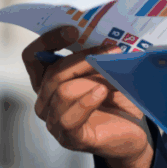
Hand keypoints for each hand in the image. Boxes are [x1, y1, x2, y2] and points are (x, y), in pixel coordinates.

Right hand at [23, 26, 154, 167]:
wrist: (133, 132)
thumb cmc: (118, 100)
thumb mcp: (108, 73)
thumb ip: (98, 57)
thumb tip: (106, 37)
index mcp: (50, 81)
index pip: (33, 57)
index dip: (48, 41)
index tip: (73, 30)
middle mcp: (46, 101)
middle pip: (54, 73)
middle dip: (84, 59)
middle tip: (112, 50)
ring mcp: (54, 121)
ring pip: (62, 92)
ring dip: (92, 80)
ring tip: (114, 78)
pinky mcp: (68, 137)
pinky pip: (68, 118)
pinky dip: (86, 102)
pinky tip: (101, 92)